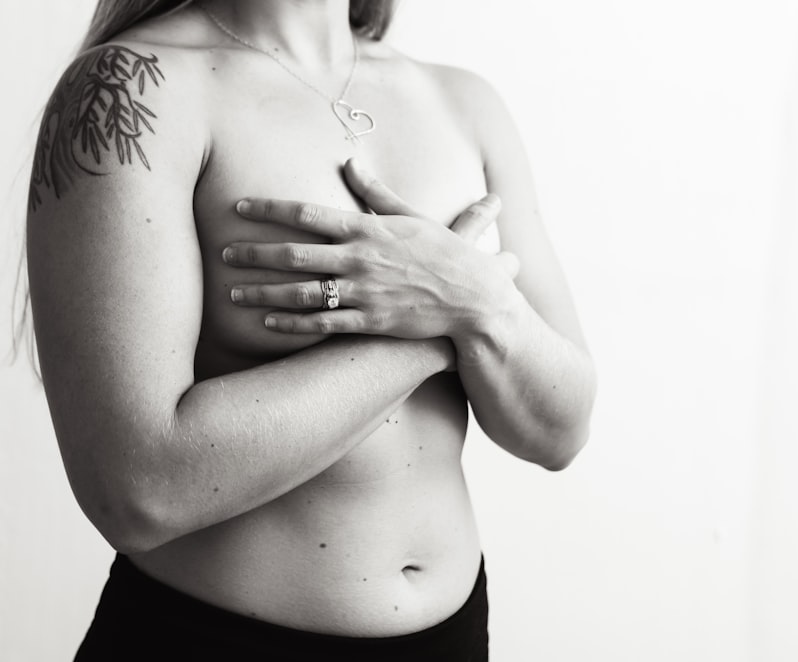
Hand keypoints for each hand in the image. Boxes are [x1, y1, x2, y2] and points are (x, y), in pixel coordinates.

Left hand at [223, 159, 520, 339]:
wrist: (474, 299)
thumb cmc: (446, 254)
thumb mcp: (412, 217)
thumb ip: (377, 192)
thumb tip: (352, 163)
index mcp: (368, 229)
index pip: (307, 214)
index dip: (269, 209)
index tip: (239, 207)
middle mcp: (360, 259)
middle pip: (293, 254)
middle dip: (253, 252)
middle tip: (224, 251)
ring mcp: (363, 293)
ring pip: (301, 293)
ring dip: (263, 292)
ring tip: (233, 293)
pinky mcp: (370, 322)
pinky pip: (322, 324)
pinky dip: (292, 324)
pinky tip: (267, 323)